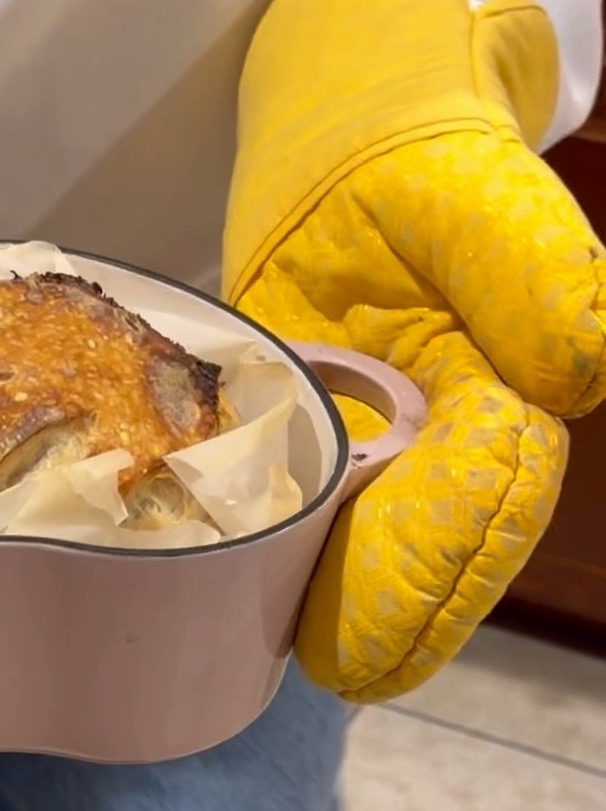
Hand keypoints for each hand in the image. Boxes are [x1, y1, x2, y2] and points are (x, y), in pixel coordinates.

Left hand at [224, 0, 605, 699]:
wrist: (354, 140)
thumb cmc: (429, 165)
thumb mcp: (486, 198)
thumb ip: (542, 278)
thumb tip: (580, 371)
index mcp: (507, 397)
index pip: (493, 491)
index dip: (449, 553)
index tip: (407, 612)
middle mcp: (451, 442)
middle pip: (435, 543)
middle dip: (397, 609)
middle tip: (352, 669)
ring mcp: (384, 453)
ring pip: (372, 544)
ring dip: (342, 603)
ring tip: (316, 666)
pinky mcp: (316, 445)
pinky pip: (303, 510)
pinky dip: (279, 553)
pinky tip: (240, 599)